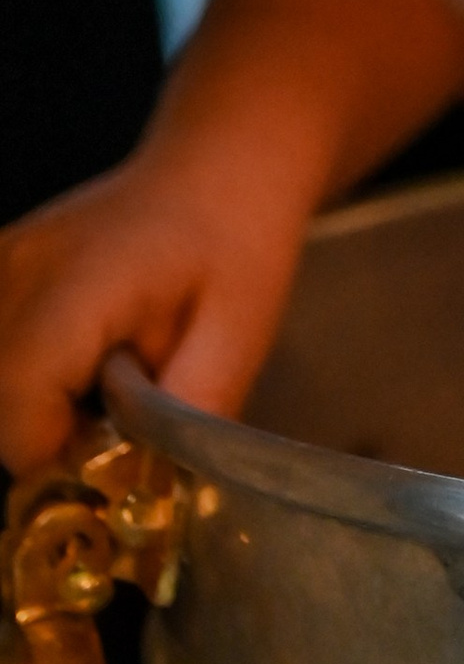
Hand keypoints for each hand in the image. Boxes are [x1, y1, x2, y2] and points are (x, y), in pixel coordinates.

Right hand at [0, 152, 303, 477]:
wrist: (219, 170)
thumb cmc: (236, 245)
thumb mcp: (240, 335)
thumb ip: (190, 417)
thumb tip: (147, 493)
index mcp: (74, 288)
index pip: (18, 420)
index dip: (67, 455)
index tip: (124, 443)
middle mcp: (13, 272)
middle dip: (51, 434)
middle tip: (124, 403)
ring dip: (39, 404)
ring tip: (108, 371)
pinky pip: (0, 355)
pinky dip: (30, 374)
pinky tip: (83, 351)